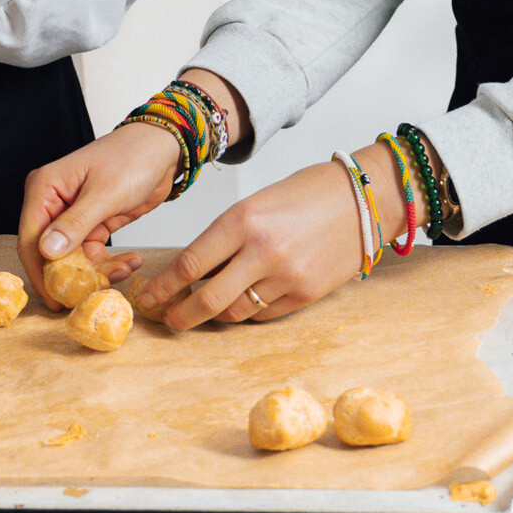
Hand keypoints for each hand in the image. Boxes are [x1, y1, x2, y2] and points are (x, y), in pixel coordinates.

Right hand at [16, 125, 178, 301]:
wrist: (163, 149)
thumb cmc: (132, 157)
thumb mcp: (105, 193)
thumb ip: (75, 224)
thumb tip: (46, 251)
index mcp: (45, 188)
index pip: (30, 239)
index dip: (40, 272)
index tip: (55, 299)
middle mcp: (53, 204)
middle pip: (50, 253)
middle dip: (74, 274)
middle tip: (97, 291)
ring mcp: (73, 216)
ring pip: (74, 259)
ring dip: (98, 271)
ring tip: (125, 270)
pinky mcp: (93, 225)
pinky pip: (93, 255)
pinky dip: (110, 264)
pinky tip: (131, 262)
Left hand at [135, 150, 382, 327]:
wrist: (363, 199)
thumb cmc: (307, 193)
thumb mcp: (256, 204)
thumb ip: (226, 235)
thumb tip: (194, 269)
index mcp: (243, 220)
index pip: (190, 264)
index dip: (163, 287)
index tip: (149, 297)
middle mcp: (262, 252)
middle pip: (206, 299)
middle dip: (180, 314)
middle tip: (168, 319)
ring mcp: (286, 277)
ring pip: (234, 312)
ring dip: (214, 314)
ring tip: (204, 308)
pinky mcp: (306, 295)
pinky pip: (263, 315)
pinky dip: (246, 312)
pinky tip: (241, 302)